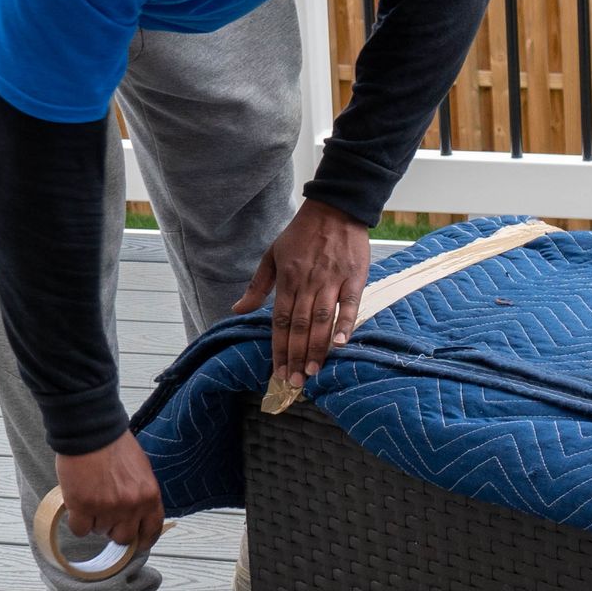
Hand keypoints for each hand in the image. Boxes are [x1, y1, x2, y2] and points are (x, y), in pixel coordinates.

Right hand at [56, 431, 163, 553]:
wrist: (92, 430)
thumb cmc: (115, 445)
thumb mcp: (141, 470)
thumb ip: (141, 494)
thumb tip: (136, 516)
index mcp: (150, 496)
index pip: (151, 531)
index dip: (142, 540)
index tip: (135, 541)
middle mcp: (132, 506)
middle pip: (123, 538)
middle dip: (113, 529)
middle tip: (105, 514)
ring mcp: (107, 508)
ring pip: (99, 532)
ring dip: (93, 520)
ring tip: (90, 497)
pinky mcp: (83, 507)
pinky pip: (80, 530)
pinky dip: (77, 521)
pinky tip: (77, 505)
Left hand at [233, 196, 370, 393]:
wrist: (336, 208)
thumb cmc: (302, 233)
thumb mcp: (272, 255)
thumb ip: (257, 285)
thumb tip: (237, 309)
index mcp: (287, 279)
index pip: (280, 320)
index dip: (279, 347)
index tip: (278, 371)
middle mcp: (307, 282)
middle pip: (299, 325)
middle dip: (296, 356)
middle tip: (295, 382)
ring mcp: (331, 280)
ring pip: (321, 320)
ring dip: (317, 348)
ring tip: (313, 372)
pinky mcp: (354, 277)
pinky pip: (349, 305)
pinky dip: (345, 324)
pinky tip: (340, 344)